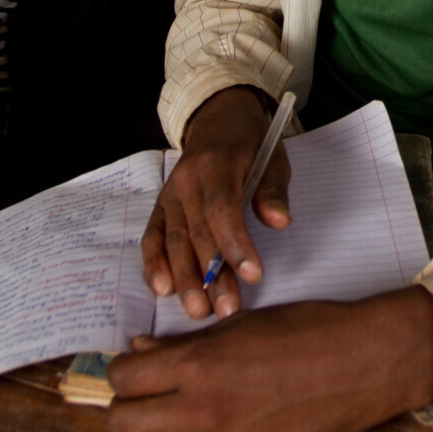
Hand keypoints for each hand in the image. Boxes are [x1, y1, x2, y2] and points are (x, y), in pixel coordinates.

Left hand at [107, 287, 432, 431]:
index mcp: (200, 365)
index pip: (122, 379)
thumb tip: (137, 353)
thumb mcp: (238, 325)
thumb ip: (183, 345)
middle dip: (128, 409)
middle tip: (149, 398)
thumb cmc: (304, 331)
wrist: (364, 363)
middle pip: (123, 426)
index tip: (135, 371)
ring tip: (189, 417)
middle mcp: (206, 412)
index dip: (123, 373)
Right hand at [141, 87, 291, 320]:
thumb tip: (279, 222)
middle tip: (227, 310)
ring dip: (185, 279)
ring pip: (174, 241)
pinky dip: (154, 264)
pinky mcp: (160, 206)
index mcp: (217, 163)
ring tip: (199, 312)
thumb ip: (273, 191)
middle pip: (197, 233)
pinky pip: (153, 237)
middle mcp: (186, 180)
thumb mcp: (273, 158)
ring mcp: (169, 194)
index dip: (235, 243)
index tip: (252, 275)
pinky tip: (163, 290)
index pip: (222, 208)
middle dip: (211, 275)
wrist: (217, 120)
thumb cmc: (251, 144)